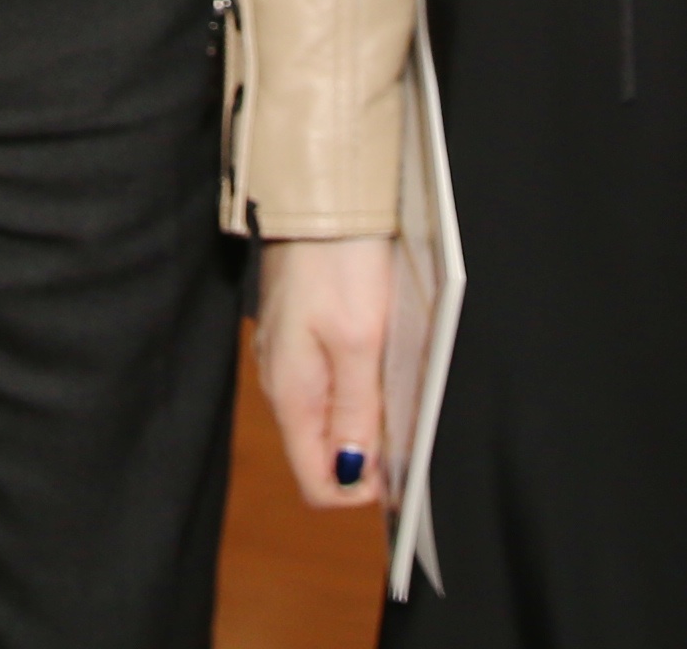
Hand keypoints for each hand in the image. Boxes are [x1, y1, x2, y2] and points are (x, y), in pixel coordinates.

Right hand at [255, 233, 393, 509]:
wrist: (316, 197)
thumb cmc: (336, 261)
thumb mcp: (359, 342)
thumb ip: (356, 411)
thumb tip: (354, 475)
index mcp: (292, 394)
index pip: (317, 482)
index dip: (360, 488)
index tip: (397, 464)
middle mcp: (283, 383)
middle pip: (323, 452)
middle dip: (367, 451)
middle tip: (403, 413)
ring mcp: (289, 357)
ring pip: (328, 416)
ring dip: (364, 414)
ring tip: (394, 377)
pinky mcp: (300, 333)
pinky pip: (328, 382)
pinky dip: (356, 383)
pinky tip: (376, 352)